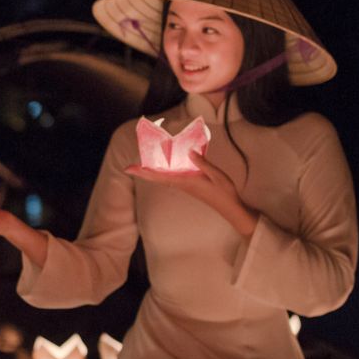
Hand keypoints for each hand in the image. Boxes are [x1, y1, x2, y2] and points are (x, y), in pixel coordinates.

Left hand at [125, 151, 255, 235]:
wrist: (230, 207)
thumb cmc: (224, 192)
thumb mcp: (216, 175)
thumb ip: (202, 163)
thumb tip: (188, 151)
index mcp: (186, 182)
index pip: (160, 176)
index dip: (145, 172)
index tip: (130, 169)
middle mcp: (182, 184)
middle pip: (158, 178)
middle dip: (143, 172)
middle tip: (129, 167)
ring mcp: (185, 186)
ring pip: (163, 178)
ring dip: (151, 172)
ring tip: (141, 165)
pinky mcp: (189, 186)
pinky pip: (171, 178)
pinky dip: (162, 173)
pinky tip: (162, 168)